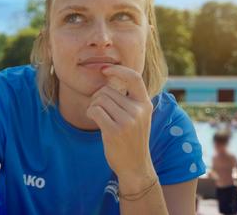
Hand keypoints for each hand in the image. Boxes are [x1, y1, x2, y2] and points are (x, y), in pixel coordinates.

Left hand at [86, 65, 155, 192]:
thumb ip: (129, 100)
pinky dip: (90, 112)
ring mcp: (127, 121)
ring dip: (93, 105)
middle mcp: (138, 111)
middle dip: (97, 96)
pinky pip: (95, 110)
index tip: (104, 69)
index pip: (134, 78)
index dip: (117, 70)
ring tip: (97, 114)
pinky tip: (93, 118)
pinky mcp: (114, 131)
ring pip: (99, 99)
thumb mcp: (139, 117)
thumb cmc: (132, 139)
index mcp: (146, 104)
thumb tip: (110, 76)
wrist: (135, 166)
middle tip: (98, 107)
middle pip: (107, 90)